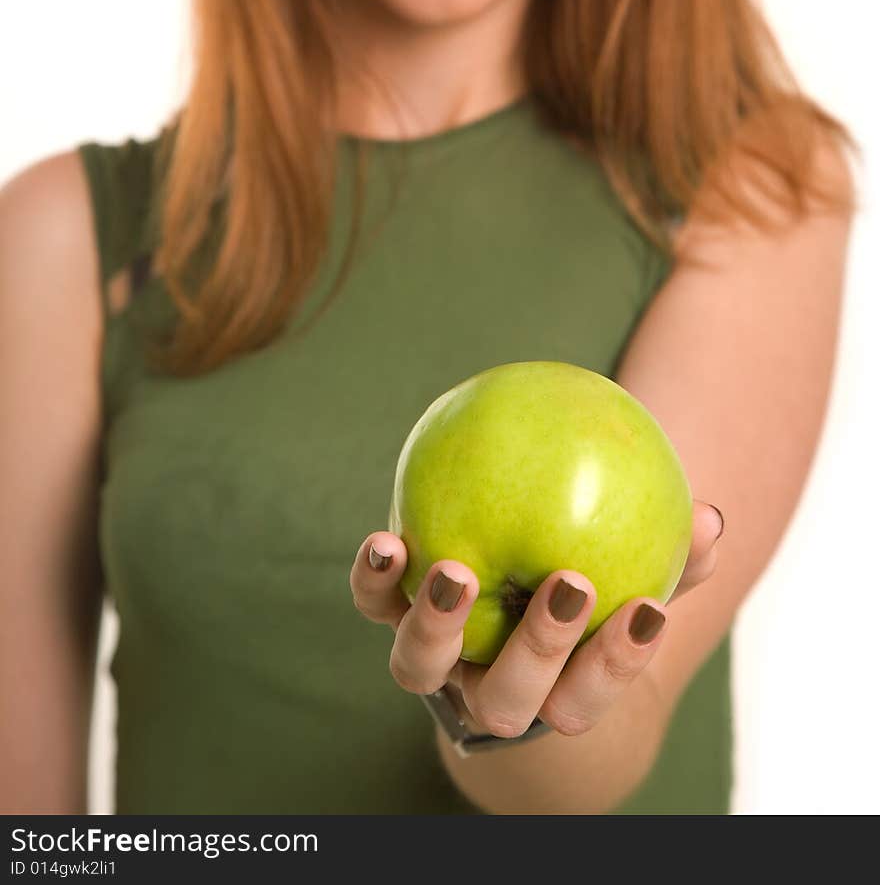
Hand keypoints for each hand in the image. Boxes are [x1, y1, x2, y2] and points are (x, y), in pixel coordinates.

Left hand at [349, 500, 722, 739]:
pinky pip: (373, 603)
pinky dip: (374, 578)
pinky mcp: (390, 617)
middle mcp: (487, 686)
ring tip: (457, 572)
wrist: (500, 602)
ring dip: (438, 623)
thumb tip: (713, 518)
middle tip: (569, 584)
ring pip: (421, 668)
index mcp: (552, 690)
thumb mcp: (632, 573)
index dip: (616, 661)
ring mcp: (433, 659)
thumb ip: (673, 556)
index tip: (648, 608)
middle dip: (540, 649)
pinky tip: (386, 540)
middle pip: (508, 699)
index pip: (586, 695)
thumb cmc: (587, 587)